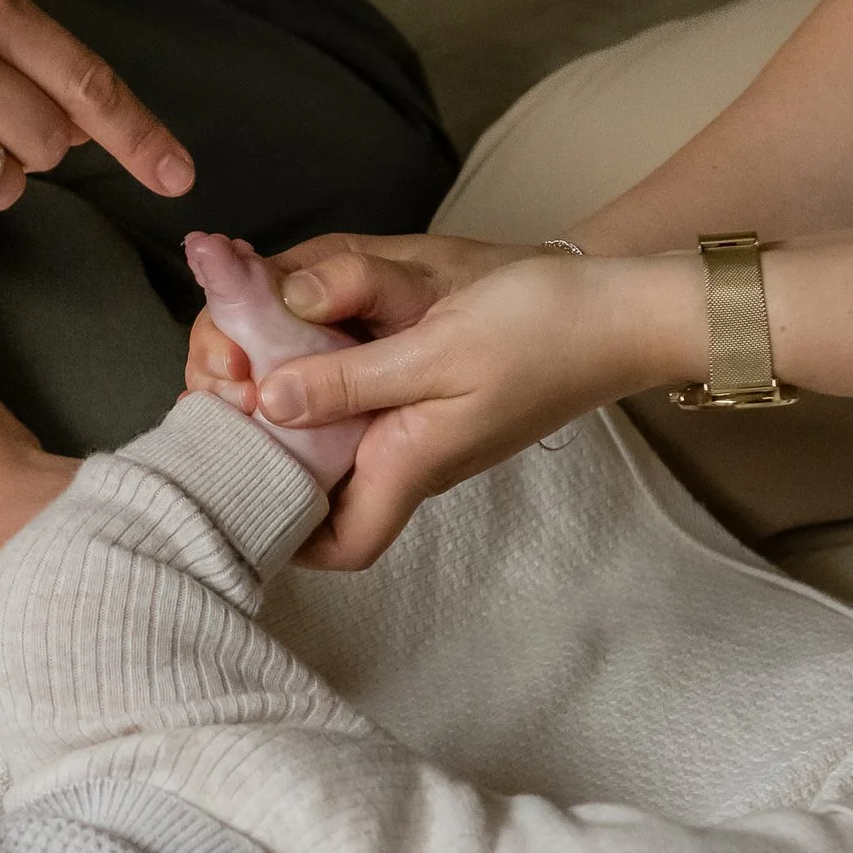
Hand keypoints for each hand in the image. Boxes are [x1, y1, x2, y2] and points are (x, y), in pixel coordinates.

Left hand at [195, 236, 697, 566]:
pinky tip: (303, 319)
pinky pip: (362, 393)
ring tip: (250, 334)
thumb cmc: (543, 329)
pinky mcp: (436, 390)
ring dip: (287, 389)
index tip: (234, 483)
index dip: (286, 535)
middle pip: (321, 482)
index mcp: (411, 462)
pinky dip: (324, 361)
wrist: (627, 306)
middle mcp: (413, 455)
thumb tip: (265, 404)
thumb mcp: (435, 348)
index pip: (343, 546)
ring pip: (335, 430)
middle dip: (263, 437)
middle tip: (225, 373)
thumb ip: (347, 377)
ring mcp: (426, 425)